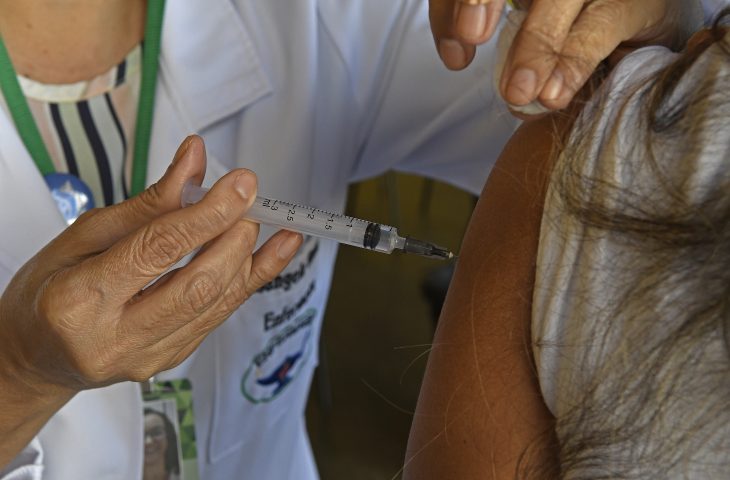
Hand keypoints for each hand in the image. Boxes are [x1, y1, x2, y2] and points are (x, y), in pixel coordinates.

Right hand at [0, 135, 301, 396]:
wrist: (37, 355)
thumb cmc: (48, 291)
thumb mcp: (83, 236)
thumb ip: (147, 203)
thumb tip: (194, 162)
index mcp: (79, 300)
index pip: (157, 250)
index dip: (207, 213)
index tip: (239, 184)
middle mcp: (115, 338)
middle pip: (197, 285)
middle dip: (234, 237)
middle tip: (250, 200)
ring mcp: (146, 358)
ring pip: (216, 304)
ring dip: (249, 257)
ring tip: (262, 220)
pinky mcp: (169, 361)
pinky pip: (219, 317)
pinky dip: (249, 280)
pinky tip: (272, 253)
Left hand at [430, 0, 701, 112]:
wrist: (644, 47)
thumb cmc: (573, 43)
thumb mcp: (526, 46)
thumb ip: (496, 50)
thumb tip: (462, 60)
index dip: (451, 7)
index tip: (453, 54)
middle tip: (470, 36)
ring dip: (535, 42)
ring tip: (518, 91)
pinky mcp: (637, 1)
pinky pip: (601, 27)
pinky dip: (572, 62)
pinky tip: (554, 93)